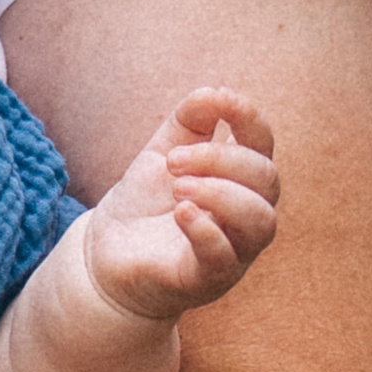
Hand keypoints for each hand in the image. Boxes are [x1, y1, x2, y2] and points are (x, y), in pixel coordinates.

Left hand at [79, 88, 279, 324]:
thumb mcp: (162, 153)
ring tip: (178, 187)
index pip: (263, 145)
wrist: (104, 258)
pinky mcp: (207, 279)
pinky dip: (207, 230)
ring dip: (222, 193)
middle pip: (266, 179)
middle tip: (173, 160)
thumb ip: (187, 121)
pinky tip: (181, 212)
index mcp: (239, 181)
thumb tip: (212, 92)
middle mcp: (246, 216)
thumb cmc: (143, 207)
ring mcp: (233, 251)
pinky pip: (225, 258)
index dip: (249, 118)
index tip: (220, 101)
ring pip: (261, 220)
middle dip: (221, 159)